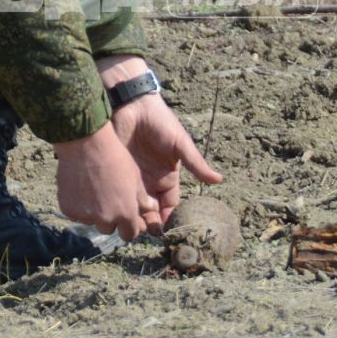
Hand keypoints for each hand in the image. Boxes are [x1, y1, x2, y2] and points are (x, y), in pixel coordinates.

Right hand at [54, 124, 159, 239]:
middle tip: (107, 199)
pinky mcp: (68, 210)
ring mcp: (85, 215)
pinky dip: (78, 205)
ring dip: (93, 212)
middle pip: (109, 228)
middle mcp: (105, 219)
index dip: (128, 226)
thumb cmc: (115, 157)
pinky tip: (80, 187)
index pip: (129, 234)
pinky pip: (76, 213)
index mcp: (125, 213)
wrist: (86, 144)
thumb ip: (141, 198)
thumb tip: (150, 209)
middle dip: (110, 219)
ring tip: (92, 190)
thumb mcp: (135, 177)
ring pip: (91, 220)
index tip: (126, 217)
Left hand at [96, 56, 223, 218]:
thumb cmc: (160, 121)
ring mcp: (133, 178)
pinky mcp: (117, 173)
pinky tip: (119, 212)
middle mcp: (150, 182)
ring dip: (133, 217)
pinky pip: (120, 195)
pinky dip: (120, 205)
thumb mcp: (180, 143)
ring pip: (134, 207)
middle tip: (146, 232)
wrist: (131, 105)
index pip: (170, 206)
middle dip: (150, 223)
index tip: (167, 232)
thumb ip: (195, 164)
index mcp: (168, 177)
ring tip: (132, 225)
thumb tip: (218, 180)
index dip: (169, 219)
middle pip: (151, 212)